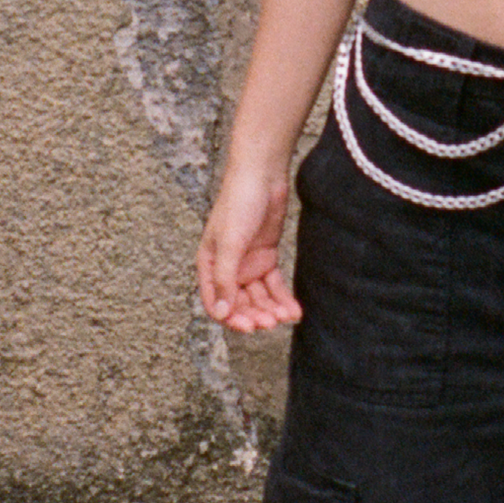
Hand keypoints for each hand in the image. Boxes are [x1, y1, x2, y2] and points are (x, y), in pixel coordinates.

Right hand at [197, 163, 301, 331]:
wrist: (262, 175)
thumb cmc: (238, 203)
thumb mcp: (230, 243)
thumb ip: (225, 279)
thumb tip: (221, 314)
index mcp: (209, 265)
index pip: (216, 302)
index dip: (230, 318)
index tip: (248, 327)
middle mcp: (227, 268)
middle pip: (239, 303)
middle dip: (254, 315)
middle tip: (270, 323)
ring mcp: (248, 264)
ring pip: (258, 297)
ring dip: (270, 309)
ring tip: (286, 317)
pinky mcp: (266, 258)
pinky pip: (274, 285)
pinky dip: (283, 298)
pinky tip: (294, 310)